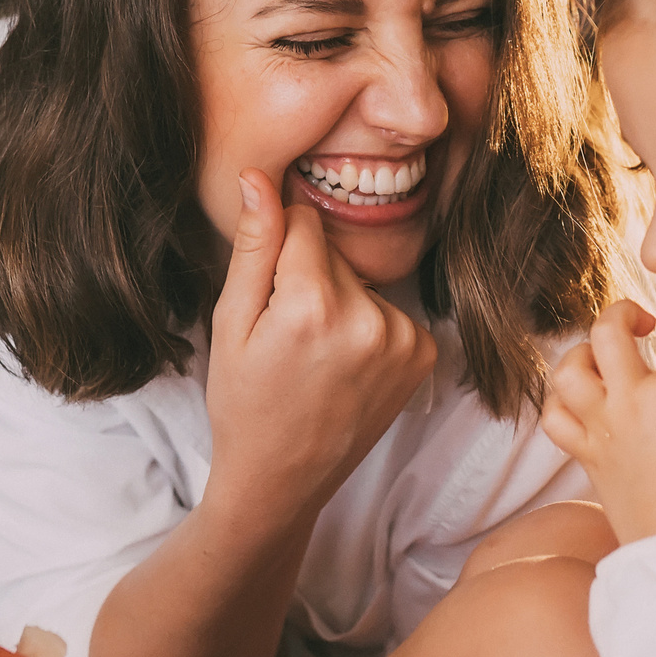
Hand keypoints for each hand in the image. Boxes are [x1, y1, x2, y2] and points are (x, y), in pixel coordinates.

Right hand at [205, 170, 438, 536]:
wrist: (282, 480)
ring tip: (316, 356)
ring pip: (362, 280)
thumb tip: (258, 175)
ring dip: (341, 303)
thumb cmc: (244, 402)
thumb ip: (253, 246)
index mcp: (314, 306)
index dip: (279, 251)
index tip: (269, 294)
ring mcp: (404, 338)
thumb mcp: (231, 323)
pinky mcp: (424, 353)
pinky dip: (368, 327)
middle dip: (309, 278)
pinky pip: (389, 308)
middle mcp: (370, 318)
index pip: (304, 219)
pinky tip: (345, 366)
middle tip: (288, 336)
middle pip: (336, 252)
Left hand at [541, 300, 655, 544]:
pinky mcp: (585, 453)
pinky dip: (561, 404)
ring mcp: (600, 426)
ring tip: (602, 356)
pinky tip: (580, 400)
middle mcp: (628, 402)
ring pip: (568, 369)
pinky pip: (555, 418)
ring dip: (583, 353)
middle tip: (642, 322)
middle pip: (608, 330)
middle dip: (625, 312)